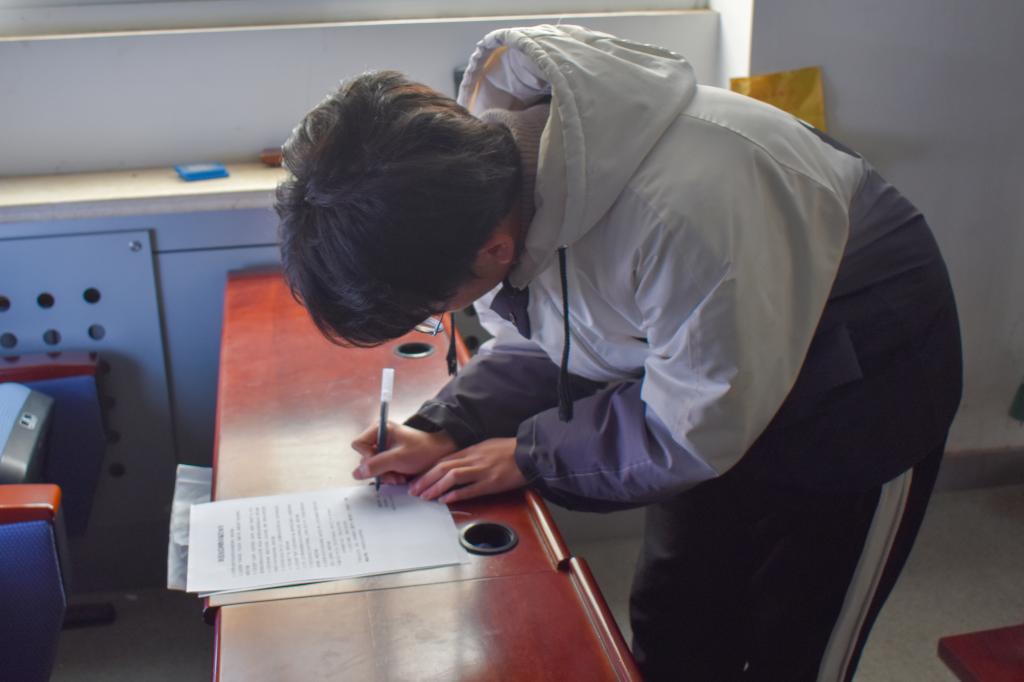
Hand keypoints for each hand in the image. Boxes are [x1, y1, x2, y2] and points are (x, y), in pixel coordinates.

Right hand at [351, 421, 456, 481]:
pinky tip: (401, 477)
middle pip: (365, 458)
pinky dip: (390, 476)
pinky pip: (380, 471)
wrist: (439, 454)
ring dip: (385, 476)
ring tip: (400, 477)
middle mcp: (378, 438)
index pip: (358, 444)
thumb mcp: (398, 458)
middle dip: (379, 470)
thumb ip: (376, 465)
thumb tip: (356, 473)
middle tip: (394, 475)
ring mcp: (383, 449)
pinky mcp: (388, 459)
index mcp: (379, 429)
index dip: (367, 456)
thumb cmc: (422, 450)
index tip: (382, 462)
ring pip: (372, 468)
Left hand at [408, 438, 525, 503]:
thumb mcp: (487, 446)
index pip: (443, 459)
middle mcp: (473, 459)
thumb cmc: (509, 450)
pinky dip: (455, 494)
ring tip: (424, 496)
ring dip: (435, 487)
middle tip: (413, 490)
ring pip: (452, 476)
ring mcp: (482, 470)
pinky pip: (469, 489)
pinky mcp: (491, 482)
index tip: (417, 479)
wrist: (529, 452)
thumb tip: (456, 464)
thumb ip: (471, 454)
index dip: (428, 470)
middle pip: (443, 467)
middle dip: (425, 479)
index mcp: (471, 450)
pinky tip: (445, 500)